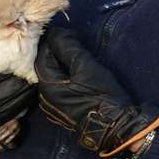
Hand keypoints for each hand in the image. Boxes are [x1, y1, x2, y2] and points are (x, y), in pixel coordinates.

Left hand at [34, 28, 158, 157]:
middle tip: (70, 40)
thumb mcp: (86, 67)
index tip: (64, 32)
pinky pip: (59, 87)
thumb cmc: (101, 95)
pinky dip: (65, 76)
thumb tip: (56, 33)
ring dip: (61, 63)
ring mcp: (53, 105)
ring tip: (74, 52)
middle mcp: (44, 96)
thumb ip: (68, 48)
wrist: (116, 125)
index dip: (52, 41)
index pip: (42, 55)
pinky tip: (76, 70)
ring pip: (53, 77)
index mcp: (46, 85)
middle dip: (56, 52)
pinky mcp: (63, 110)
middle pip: (46, 66)